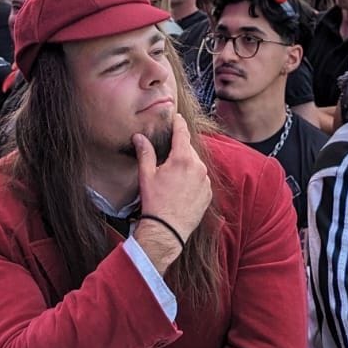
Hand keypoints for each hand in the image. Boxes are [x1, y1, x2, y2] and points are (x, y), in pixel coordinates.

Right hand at [134, 113, 213, 245]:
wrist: (167, 230)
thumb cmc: (155, 202)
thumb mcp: (146, 175)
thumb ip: (145, 153)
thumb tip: (139, 137)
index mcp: (182, 159)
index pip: (182, 133)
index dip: (178, 123)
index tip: (176, 117)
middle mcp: (198, 167)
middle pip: (188, 149)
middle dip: (179, 149)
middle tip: (167, 155)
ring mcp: (205, 180)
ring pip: (196, 164)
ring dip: (186, 164)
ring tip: (172, 176)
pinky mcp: (208, 193)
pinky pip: (201, 179)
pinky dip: (193, 178)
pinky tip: (181, 188)